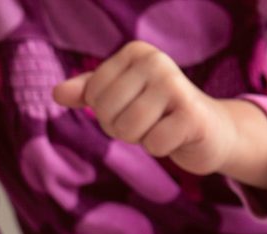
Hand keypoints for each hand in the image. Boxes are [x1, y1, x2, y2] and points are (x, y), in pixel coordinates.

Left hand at [52, 41, 266, 190]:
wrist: (210, 129)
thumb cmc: (158, 112)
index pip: (93, 94)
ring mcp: (176, 84)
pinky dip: (161, 148)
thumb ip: (88, 92)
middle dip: (121, 127)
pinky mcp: (191, 114)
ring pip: (127, 129)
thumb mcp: (120, 96)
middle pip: (107, 112)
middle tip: (148, 121)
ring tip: (160, 126)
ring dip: (141, 138)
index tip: (132, 106)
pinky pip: (152, 144)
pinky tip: (176, 136)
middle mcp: (156, 60)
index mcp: (135, 52)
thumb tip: (56, 93)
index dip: (107, 112)